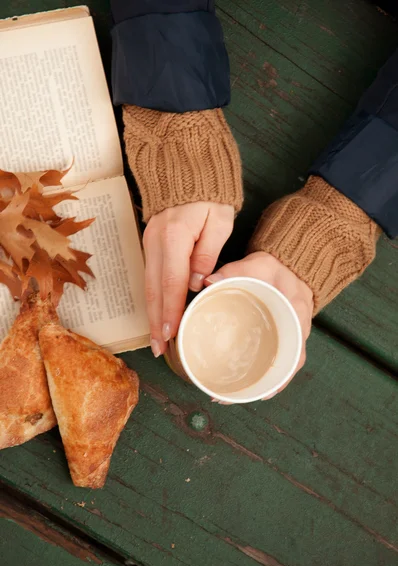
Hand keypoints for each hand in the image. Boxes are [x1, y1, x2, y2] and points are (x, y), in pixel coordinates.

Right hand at [143, 202, 233, 356]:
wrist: (186, 170)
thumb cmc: (209, 197)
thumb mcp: (218, 220)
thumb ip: (208, 252)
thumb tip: (197, 283)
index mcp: (174, 237)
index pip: (171, 281)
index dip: (170, 310)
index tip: (170, 333)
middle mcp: (155, 244)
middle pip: (154, 290)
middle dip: (156, 322)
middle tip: (159, 349)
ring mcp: (149, 245)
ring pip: (148, 287)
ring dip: (152, 315)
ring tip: (157, 341)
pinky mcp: (150, 247)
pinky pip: (150, 279)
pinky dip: (153, 301)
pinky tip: (158, 317)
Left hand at [205, 251, 313, 402]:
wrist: (288, 266)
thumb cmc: (274, 268)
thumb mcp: (258, 265)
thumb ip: (234, 270)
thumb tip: (207, 281)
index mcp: (297, 315)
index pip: (297, 353)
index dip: (281, 377)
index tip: (262, 392)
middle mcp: (296, 332)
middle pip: (283, 368)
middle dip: (260, 387)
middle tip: (228, 396)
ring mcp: (286, 338)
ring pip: (274, 369)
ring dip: (253, 385)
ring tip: (223, 395)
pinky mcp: (275, 338)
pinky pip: (268, 361)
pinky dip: (253, 374)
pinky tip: (233, 383)